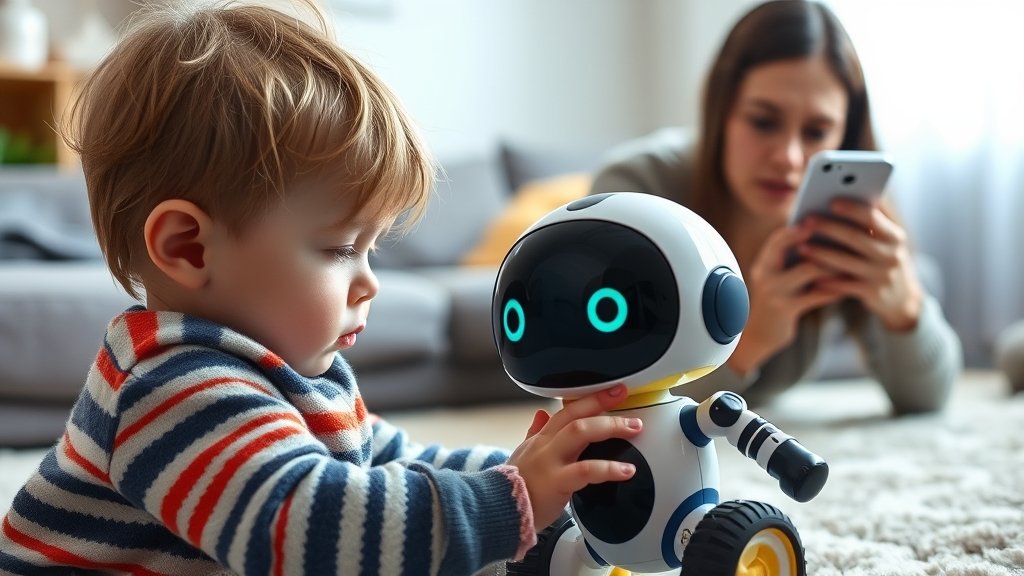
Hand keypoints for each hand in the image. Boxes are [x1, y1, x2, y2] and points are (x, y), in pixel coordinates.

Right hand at [506, 384, 641, 529]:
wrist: (498, 511)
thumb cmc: (514, 486)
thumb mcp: (523, 453)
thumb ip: (535, 433)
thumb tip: (541, 413)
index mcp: (542, 438)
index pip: (566, 410)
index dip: (591, 398)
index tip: (613, 390)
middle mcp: (546, 445)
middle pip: (575, 414)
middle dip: (601, 402)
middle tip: (625, 396)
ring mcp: (551, 461)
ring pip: (580, 432)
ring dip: (610, 426)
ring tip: (634, 428)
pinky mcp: (557, 482)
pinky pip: (586, 470)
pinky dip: (609, 468)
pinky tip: (627, 470)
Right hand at [729, 225, 844, 374]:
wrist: (760, 334)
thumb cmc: (775, 301)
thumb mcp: (775, 278)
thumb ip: (788, 260)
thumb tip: (817, 238)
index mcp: (762, 264)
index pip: (776, 238)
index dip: (795, 228)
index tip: (815, 219)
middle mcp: (764, 275)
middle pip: (788, 248)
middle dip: (814, 238)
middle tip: (841, 234)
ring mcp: (774, 292)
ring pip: (808, 270)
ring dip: (831, 264)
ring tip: (850, 260)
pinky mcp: (786, 309)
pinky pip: (816, 295)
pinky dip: (834, 289)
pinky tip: (847, 287)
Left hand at [797, 199, 922, 330]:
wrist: (901, 297)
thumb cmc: (883, 259)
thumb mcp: (885, 241)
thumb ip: (870, 222)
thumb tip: (843, 197)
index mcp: (895, 236)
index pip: (873, 218)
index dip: (852, 209)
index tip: (831, 202)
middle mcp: (891, 255)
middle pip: (855, 238)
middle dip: (828, 228)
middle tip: (806, 221)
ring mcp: (881, 276)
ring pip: (845, 262)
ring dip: (820, 253)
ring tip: (800, 247)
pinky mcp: (871, 293)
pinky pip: (842, 284)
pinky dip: (824, 277)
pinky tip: (807, 270)